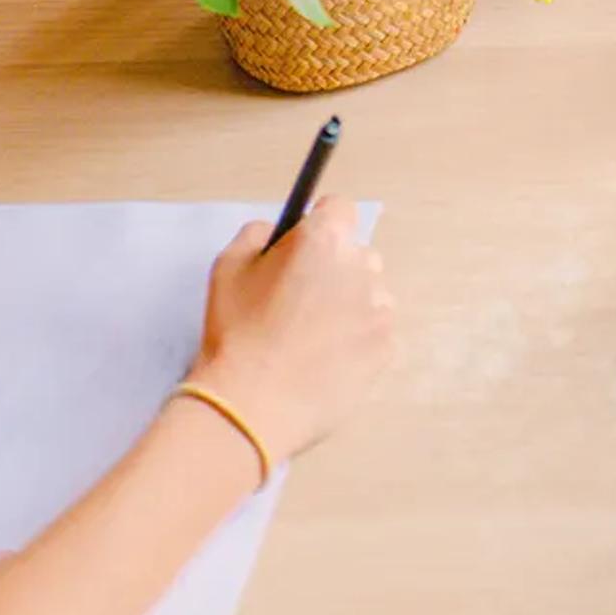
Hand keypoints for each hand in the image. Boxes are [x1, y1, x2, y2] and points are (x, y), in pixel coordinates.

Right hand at [182, 198, 394, 464]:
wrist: (250, 406)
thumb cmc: (236, 333)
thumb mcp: (228, 267)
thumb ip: (258, 234)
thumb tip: (279, 231)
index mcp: (326, 239)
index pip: (339, 209)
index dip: (319, 224)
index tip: (302, 249)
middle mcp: (363, 266)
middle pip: (356, 254)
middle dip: (334, 269)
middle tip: (299, 302)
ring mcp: (380, 309)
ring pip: (369, 294)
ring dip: (349, 306)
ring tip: (310, 340)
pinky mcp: (387, 348)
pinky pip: (374, 333)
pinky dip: (356, 342)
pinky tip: (323, 362)